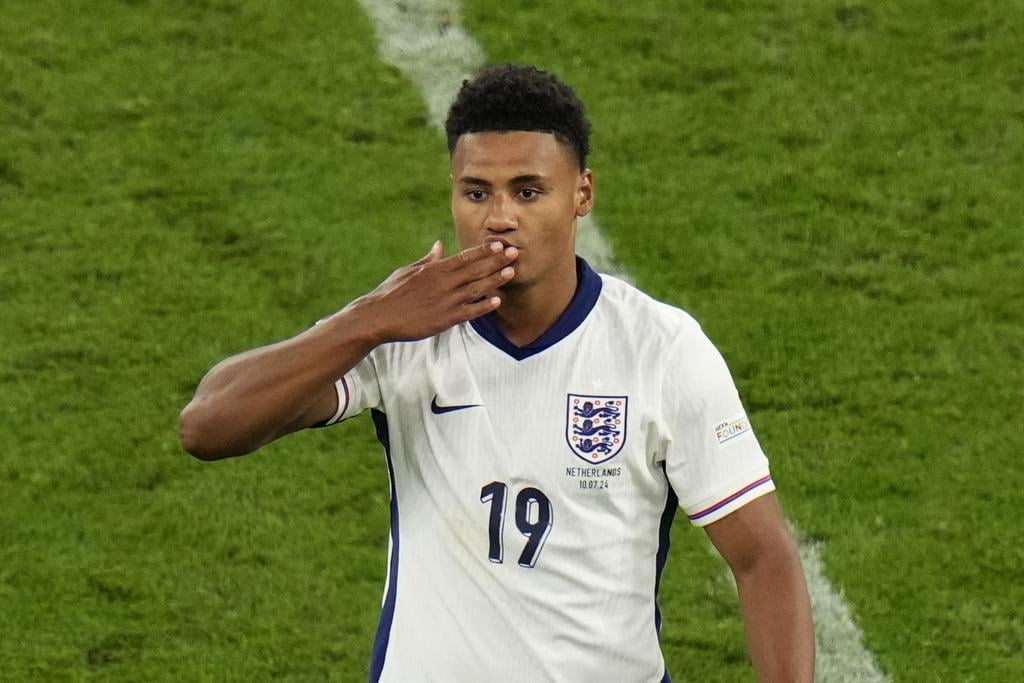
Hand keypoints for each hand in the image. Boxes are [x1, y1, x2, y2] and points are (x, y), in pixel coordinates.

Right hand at [353, 241, 517, 342]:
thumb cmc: (391, 293)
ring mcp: (445, 301)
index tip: (500, 244)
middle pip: (476, 270)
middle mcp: (443, 283)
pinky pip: (469, 312)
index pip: (465, 257)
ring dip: (495, 280)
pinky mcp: (444, 319)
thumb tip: (439, 245)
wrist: (378, 316)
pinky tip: (497, 301)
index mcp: (435, 269)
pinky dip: (483, 306)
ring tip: (512, 272)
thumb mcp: (408, 271)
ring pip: (476, 289)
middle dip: (497, 261)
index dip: (484, 251)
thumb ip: (428, 260)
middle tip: (516, 253)